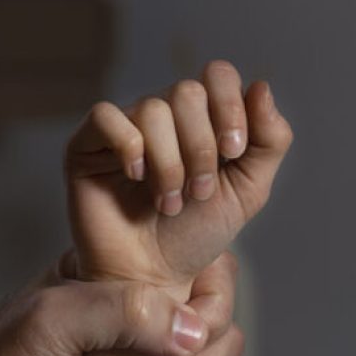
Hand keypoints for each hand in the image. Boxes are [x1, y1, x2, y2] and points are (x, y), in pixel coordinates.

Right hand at [64, 60, 292, 291]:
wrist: (151, 279)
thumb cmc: (193, 238)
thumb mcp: (247, 192)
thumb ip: (269, 142)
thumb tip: (261, 86)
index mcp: (200, 119)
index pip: (217, 76)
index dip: (229, 107)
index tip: (232, 152)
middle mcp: (161, 117)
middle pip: (187, 92)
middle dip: (200, 147)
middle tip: (198, 193)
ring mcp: (123, 129)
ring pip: (152, 110)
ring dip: (169, 163)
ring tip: (168, 204)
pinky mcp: (86, 146)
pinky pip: (105, 116)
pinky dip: (128, 146)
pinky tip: (135, 178)